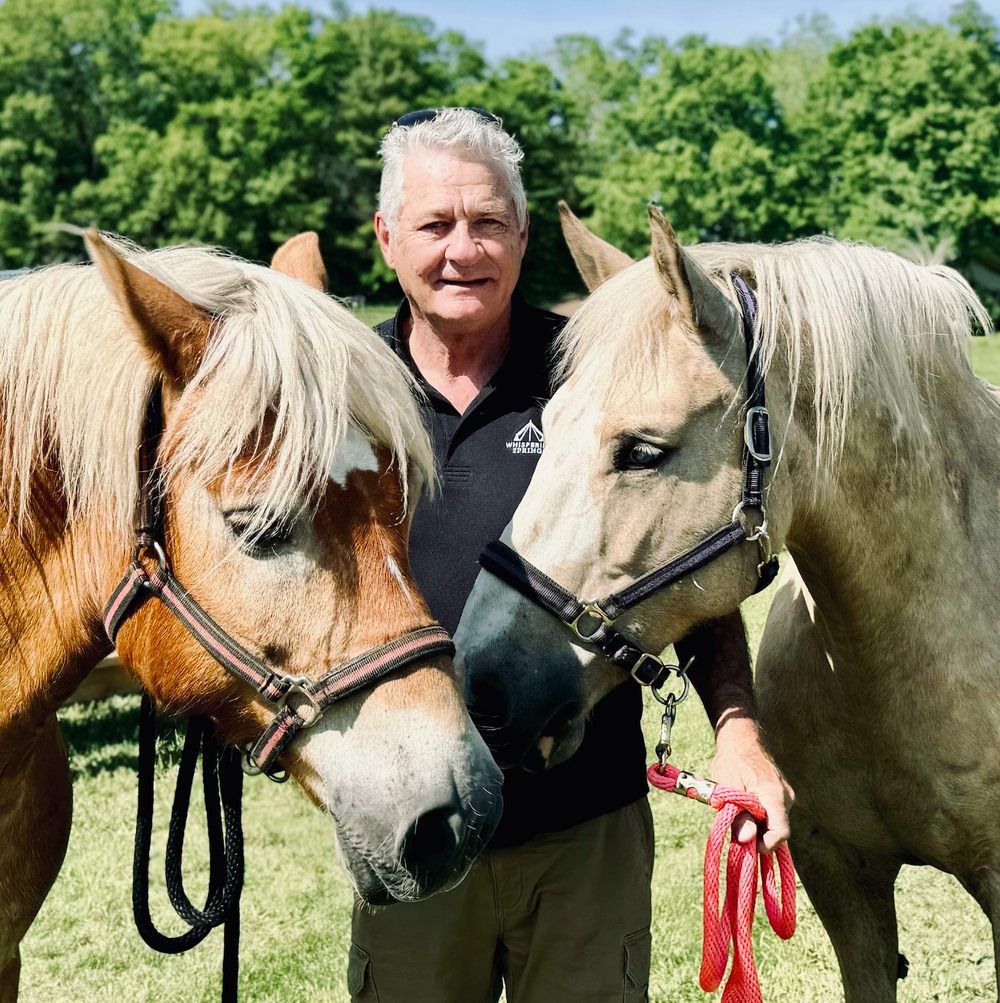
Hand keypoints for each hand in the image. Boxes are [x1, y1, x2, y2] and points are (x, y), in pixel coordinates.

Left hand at [710, 713, 793, 853]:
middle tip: (735, 831)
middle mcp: (786, 796)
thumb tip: (747, 839)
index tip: (746, 846)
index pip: (781, 832)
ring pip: (773, 821)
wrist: (740, 737)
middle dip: (757, 835)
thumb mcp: (728, 788)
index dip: (764, 845)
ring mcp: (785, 795)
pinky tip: (743, 808)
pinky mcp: (781, 794)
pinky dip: (759, 816)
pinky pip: (772, 812)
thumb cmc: (731, 759)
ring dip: (756, 824)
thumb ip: (739, 814)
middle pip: (776, 829)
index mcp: (775, 794)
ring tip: (736, 813)